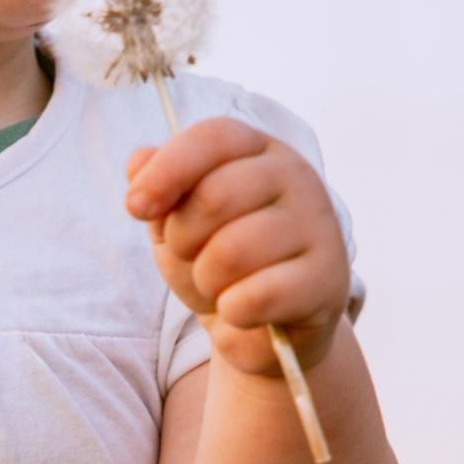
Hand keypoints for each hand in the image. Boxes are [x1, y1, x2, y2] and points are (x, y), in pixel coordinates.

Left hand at [125, 119, 351, 378]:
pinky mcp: (329, 280)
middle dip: (182, 239)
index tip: (135, 208)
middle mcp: (296, 176)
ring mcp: (318, 226)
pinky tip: (242, 311)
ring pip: (232, 251)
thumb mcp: (179, 220)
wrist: (267, 325)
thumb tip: (137, 162)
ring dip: (207, 281)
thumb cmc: (221, 261)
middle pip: (215, 196)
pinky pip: (257, 297)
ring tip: (219, 286)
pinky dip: (233, 312)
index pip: (213, 138)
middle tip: (190, 257)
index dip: (167, 170)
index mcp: (258, 150)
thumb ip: (158, 186)